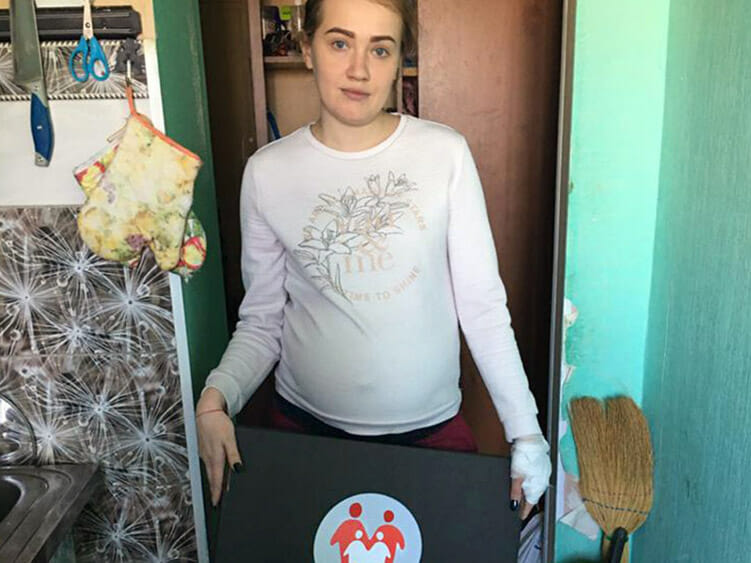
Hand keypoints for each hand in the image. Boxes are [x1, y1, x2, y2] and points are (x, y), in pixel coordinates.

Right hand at [196, 388, 242, 506]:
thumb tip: (238, 470)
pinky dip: (212, 471)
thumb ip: (234, 455)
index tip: (217, 503)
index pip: (216, 479)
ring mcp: (204, 453)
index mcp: (215, 457)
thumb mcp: (230, 439)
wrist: (206, 411)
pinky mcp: (204, 448)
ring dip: (214, 481)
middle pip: (212, 477)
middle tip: (217, 501)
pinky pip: (208, 464)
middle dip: (214, 490)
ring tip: (218, 490)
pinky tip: (217, 471)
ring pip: (210, 471)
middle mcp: (207, 457)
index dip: (217, 492)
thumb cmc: (218, 423)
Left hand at [509, 434, 550, 519]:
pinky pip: (537, 478)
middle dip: (527, 501)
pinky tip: (526, 481)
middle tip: (520, 508)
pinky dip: (531, 482)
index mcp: (538, 484)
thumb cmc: (525, 455)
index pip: (531, 502)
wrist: (529, 439)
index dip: (525, 510)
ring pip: (536, 487)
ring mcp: (543, 472)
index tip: (521, 516)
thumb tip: (514, 504)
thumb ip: (516, 491)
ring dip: (529, 492)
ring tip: (522, 496)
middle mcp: (543, 480)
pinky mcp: (542, 465)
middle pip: (534, 495)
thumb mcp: (516, 475)